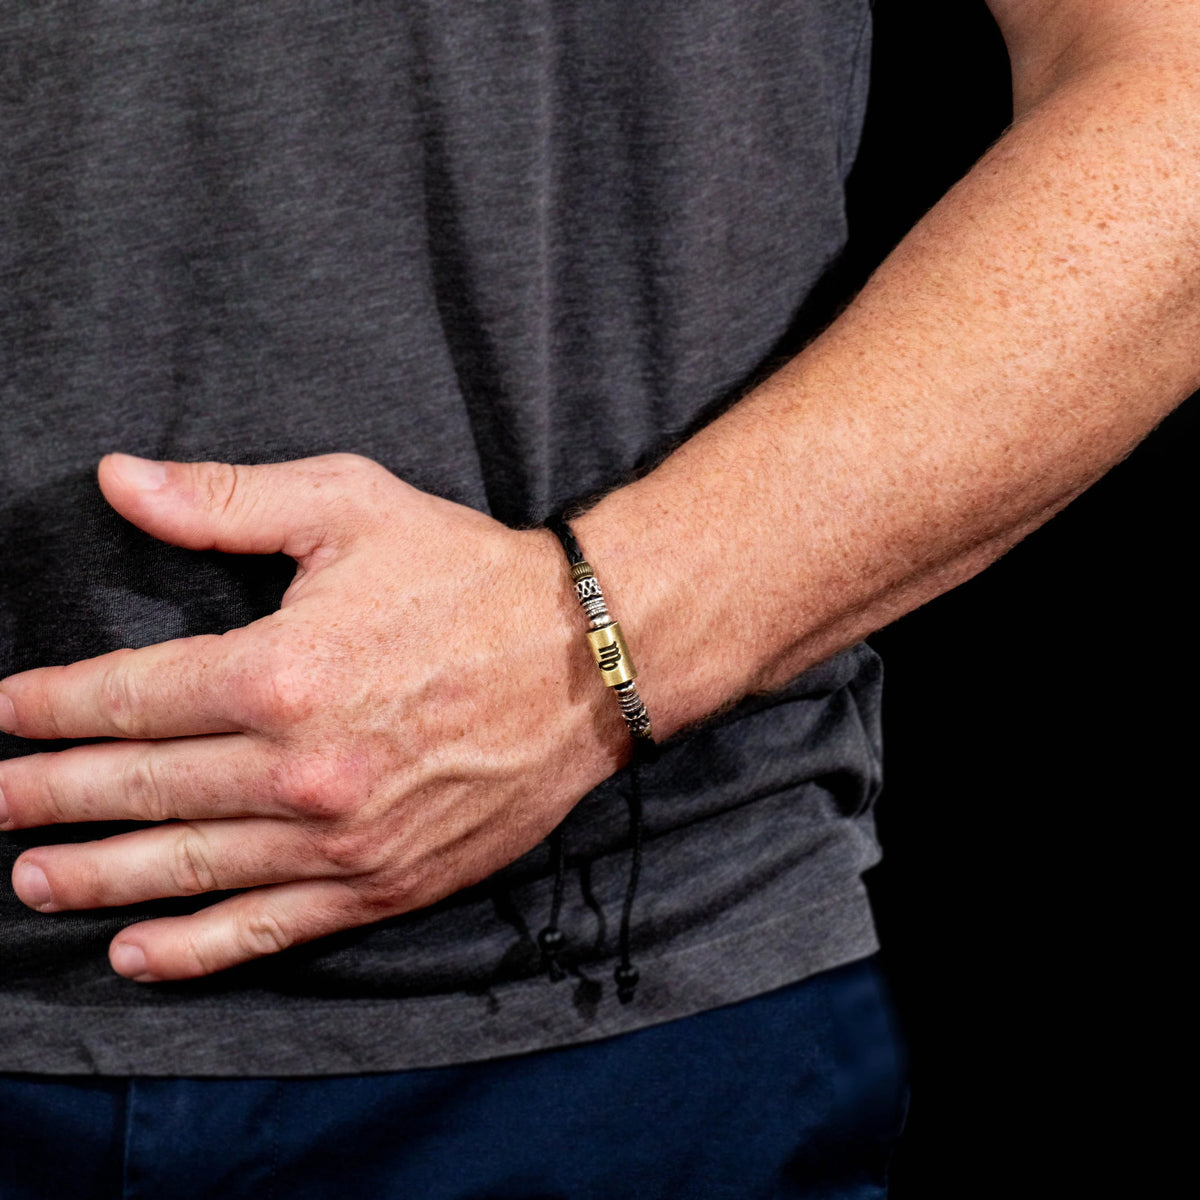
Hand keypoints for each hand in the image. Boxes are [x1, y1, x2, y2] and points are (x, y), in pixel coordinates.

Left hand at [0, 454, 627, 980]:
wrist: (587, 660)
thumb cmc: (469, 576)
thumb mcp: (351, 507)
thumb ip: (225, 500)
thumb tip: (116, 480)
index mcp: (278, 670)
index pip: (126, 697)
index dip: (50, 708)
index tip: (5, 713)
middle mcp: (295, 769)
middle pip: (137, 788)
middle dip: (47, 793)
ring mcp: (339, 840)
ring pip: (185, 867)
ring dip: (94, 874)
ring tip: (28, 877)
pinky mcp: (382, 883)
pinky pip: (268, 927)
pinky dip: (194, 947)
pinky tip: (133, 952)